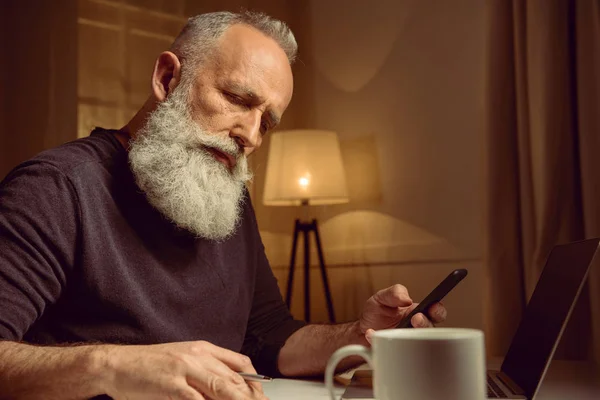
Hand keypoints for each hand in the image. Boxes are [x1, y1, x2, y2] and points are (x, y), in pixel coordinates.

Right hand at [102, 341, 266, 399]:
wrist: (117, 364)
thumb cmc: (149, 365)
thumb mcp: (183, 359)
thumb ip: (206, 368)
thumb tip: (228, 384)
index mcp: (203, 349)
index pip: (240, 363)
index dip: (255, 382)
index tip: (261, 396)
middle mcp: (198, 356)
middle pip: (234, 380)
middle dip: (251, 398)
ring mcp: (185, 370)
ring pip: (221, 389)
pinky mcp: (172, 385)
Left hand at [359, 284, 446, 343]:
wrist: (360, 329)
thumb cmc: (376, 313)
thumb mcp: (382, 297)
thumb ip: (394, 292)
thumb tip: (407, 299)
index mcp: (416, 313)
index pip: (435, 312)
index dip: (438, 310)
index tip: (432, 307)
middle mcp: (415, 329)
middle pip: (430, 329)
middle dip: (426, 324)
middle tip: (416, 319)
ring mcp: (406, 342)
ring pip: (418, 344)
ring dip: (411, 337)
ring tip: (399, 329)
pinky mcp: (395, 353)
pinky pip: (392, 351)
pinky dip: (379, 340)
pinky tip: (371, 333)